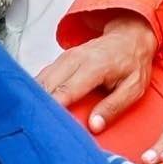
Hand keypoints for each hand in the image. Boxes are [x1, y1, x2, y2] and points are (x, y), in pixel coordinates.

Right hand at [33, 18, 156, 129]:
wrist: (129, 36)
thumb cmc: (132, 63)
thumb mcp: (133, 88)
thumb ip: (114, 107)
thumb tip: (95, 126)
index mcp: (94, 67)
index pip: (66, 91)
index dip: (52, 108)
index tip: (45, 125)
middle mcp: (75, 59)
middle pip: (47, 85)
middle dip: (38, 106)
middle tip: (33, 127)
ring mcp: (65, 58)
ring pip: (40, 79)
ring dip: (33, 98)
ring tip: (29, 119)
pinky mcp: (60, 60)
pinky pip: (42, 76)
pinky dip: (36, 91)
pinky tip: (32, 106)